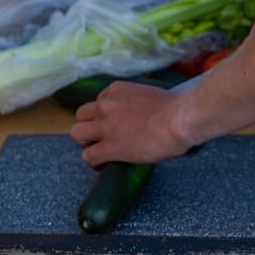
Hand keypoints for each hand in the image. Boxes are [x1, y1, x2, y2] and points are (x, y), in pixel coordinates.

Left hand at [70, 81, 190, 167]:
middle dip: (88, 126)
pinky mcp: (109, 147)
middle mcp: (105, 105)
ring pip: (76, 133)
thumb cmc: (174, 108)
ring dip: (86, 143)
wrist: (178, 119)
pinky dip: (93, 162)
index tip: (112, 124)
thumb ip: (137, 101)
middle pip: (81, 115)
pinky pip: (88, 156)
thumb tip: (141, 115)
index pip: (98, 101)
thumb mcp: (149, 94)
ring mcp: (105, 126)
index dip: (103, 115)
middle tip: (100, 137)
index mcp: (116, 90)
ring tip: (98, 151)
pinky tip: (103, 165)